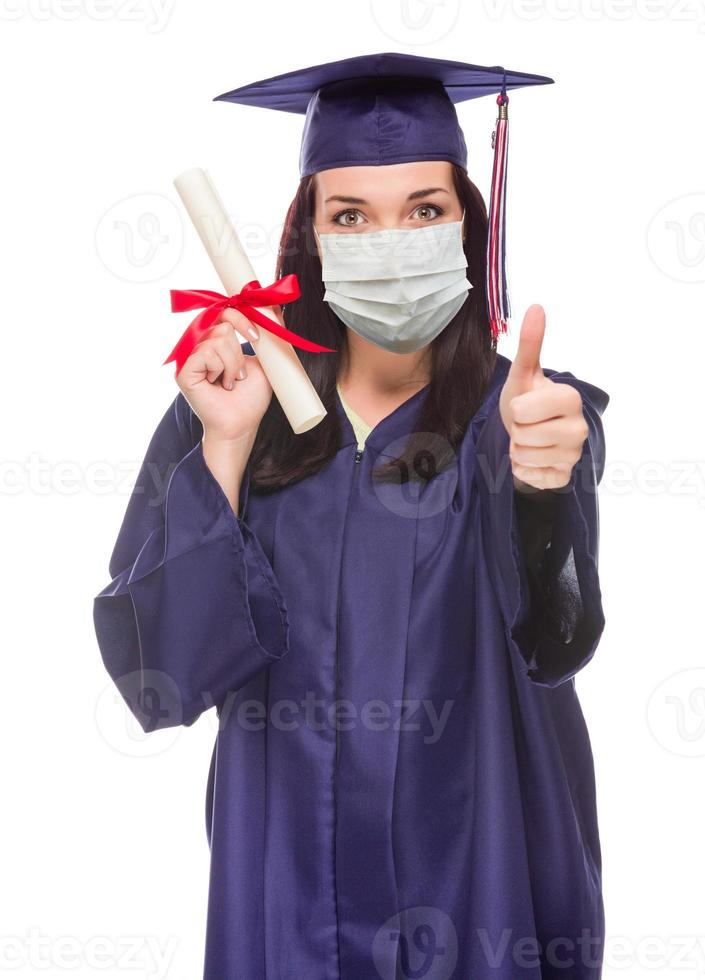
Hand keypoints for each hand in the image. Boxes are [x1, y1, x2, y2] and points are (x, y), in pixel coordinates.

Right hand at [176, 309, 272, 443]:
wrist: (242, 423)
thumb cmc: (250, 397)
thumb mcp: (263, 360)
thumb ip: (264, 334)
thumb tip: (275, 307)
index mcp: (214, 340)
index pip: (224, 311)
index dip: (243, 318)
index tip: (256, 338)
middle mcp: (198, 345)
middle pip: (223, 321)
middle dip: (240, 349)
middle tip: (240, 374)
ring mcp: (189, 356)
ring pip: (219, 337)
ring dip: (233, 364)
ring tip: (229, 382)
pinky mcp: (183, 369)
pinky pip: (208, 352)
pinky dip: (221, 369)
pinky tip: (218, 384)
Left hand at [499, 304, 588, 491]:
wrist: (529, 434)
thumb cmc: (527, 401)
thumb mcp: (523, 374)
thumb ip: (530, 343)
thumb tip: (535, 307)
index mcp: (570, 399)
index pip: (523, 411)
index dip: (517, 409)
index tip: (526, 406)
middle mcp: (579, 428)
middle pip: (523, 435)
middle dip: (517, 431)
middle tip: (527, 424)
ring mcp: (573, 455)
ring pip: (525, 456)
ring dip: (518, 450)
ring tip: (529, 440)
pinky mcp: (563, 476)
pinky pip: (530, 476)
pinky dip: (523, 469)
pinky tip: (533, 458)